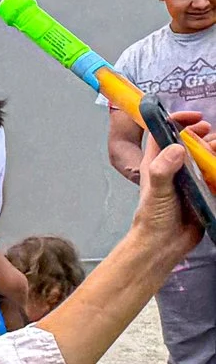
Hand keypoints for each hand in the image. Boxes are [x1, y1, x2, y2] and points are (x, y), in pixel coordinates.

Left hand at [128, 134, 210, 269]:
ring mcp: (188, 178)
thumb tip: (177, 148)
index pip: (163, 133)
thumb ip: (163, 170)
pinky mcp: (201, 190)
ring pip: (203, 155)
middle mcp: (172, 167)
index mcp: (156, 163)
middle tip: (210, 135)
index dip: (177, 121)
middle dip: (201, 135)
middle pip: (188, 141)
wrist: (163, 245)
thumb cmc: (153, 218)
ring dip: (212, 149)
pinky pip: (212, 171)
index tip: (195, 118)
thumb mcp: (156, 192)